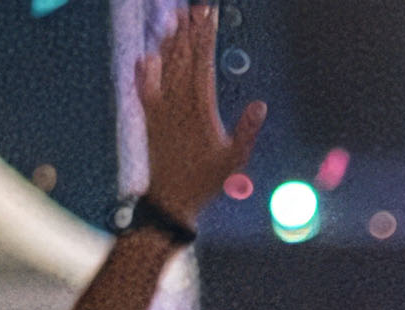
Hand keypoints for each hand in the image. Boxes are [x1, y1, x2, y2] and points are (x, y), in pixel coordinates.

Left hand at [136, 7, 264, 221]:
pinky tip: (147, 54)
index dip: (206, 37)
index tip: (210, 16)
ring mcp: (160, 107)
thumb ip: (247, 130)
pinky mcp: (148, 115)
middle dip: (190, 30)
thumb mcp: (236, 159)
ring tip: (175, 18)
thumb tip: (260, 105)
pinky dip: (145, 68)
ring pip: (164, 65)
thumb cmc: (206, 180)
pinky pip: (144, 85)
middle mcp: (177, 102)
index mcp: (200, 108)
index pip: (203, 62)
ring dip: (170, 40)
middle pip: (183, 57)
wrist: (171, 196)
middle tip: (196, 8)